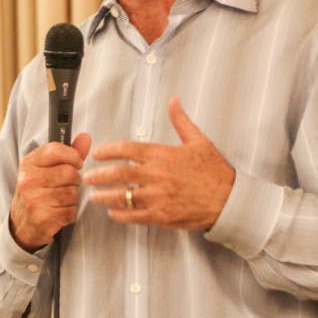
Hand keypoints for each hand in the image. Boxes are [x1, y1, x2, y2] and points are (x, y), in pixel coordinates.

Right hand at [9, 132, 91, 251]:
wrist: (22, 223)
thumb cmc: (37, 191)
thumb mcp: (46, 168)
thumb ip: (68, 153)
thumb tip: (86, 137)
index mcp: (28, 164)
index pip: (56, 150)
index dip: (72, 156)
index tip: (76, 162)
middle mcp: (28, 180)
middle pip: (69, 172)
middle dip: (74, 180)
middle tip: (65, 185)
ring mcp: (34, 200)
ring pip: (72, 193)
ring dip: (72, 198)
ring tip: (59, 199)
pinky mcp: (43, 217)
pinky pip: (71, 211)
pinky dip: (70, 212)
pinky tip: (58, 211)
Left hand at [83, 97, 233, 229]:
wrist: (230, 200)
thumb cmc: (215, 172)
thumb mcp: (199, 141)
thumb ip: (181, 121)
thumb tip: (174, 101)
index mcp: (162, 155)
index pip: (127, 149)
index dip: (108, 150)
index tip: (97, 153)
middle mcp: (157, 175)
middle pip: (118, 174)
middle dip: (98, 175)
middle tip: (87, 176)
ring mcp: (158, 197)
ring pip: (123, 196)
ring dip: (104, 196)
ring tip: (94, 196)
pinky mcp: (162, 215)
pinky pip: (135, 215)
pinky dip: (121, 214)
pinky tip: (113, 212)